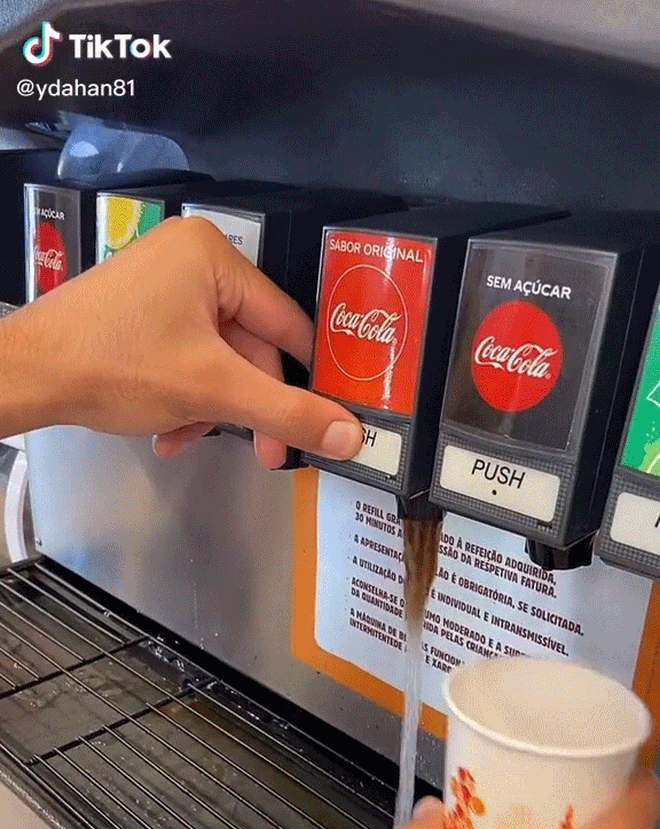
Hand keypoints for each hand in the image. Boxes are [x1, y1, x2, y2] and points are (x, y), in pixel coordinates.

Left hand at [1, 215, 362, 468]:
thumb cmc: (115, 366)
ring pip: (217, 359)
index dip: (308, 378)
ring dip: (210, 408)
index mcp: (215, 256)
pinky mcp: (140, 311)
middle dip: (245, 405)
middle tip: (264, 454)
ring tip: (187, 438)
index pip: (287, 323)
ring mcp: (162, 285)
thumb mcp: (213, 391)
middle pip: (250, 346)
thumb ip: (286, 412)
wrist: (27, 375)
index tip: (323, 422)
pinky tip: (167, 430)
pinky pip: (186, 356)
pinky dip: (184, 396)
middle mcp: (191, 259)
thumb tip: (351, 434)